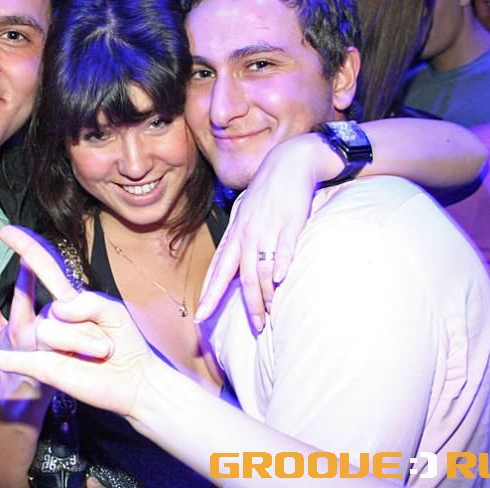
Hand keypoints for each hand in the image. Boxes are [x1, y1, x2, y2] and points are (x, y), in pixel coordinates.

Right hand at [0, 225, 156, 418]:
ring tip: (99, 354)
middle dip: (85, 325)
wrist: (131, 382)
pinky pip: (7, 359)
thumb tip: (57, 311)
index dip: (27, 247)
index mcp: (69, 299)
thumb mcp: (113, 312)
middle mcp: (51, 317)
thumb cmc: (124, 344)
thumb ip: (88, 302)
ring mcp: (42, 341)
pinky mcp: (38, 365)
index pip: (45, 267)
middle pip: (56, 306)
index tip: (7, 230)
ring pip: (51, 330)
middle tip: (106, 343)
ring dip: (84, 343)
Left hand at [196, 136, 317, 326]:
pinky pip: (284, 248)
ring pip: (264, 269)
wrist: (287, 163)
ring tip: (273, 314)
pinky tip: (281, 280)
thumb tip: (231, 268)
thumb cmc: (265, 193)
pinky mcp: (290, 223)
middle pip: (243, 277)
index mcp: (235, 235)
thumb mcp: (244, 215)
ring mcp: (268, 229)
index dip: (209, 295)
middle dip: (248, 306)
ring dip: (268, 295)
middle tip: (256, 327)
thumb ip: (237, 242)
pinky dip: (282, 264)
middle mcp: (247, 235)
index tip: (199, 317)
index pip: (219, 271)